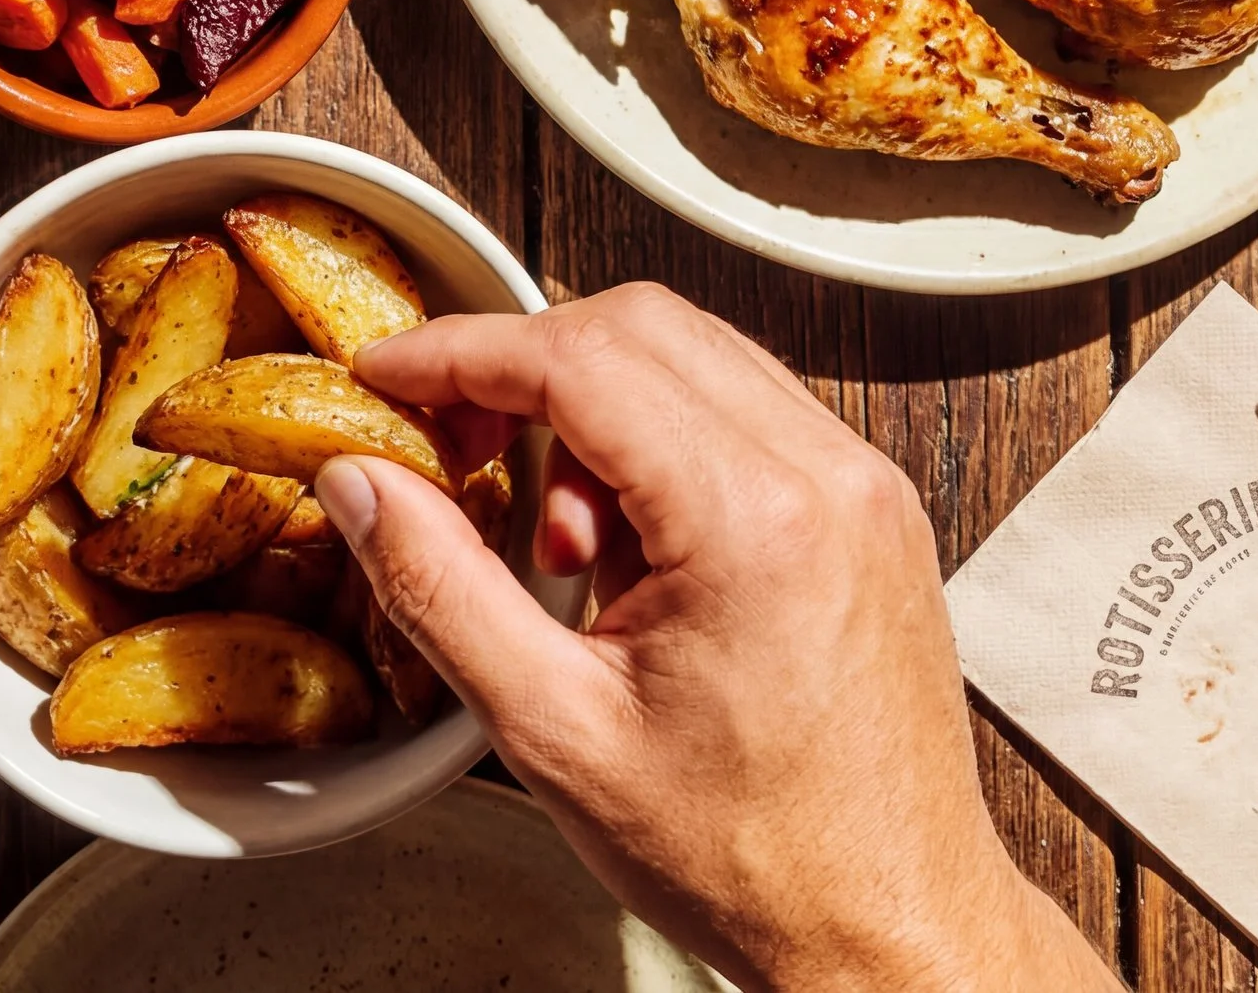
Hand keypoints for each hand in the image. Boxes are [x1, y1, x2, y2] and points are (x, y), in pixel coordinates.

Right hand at [310, 287, 1119, 992]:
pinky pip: (741, 406)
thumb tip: (362, 485)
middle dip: (522, 366)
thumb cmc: (751, 859)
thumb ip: (439, 589)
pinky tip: (626, 545)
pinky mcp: (869, 508)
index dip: (460, 351)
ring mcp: (860, 485)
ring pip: (691, 353)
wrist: (895, 938)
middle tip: (454, 443)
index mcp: (752, 520)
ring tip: (558, 541)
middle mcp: (825, 475)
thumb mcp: (554, 733)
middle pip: (636, 325)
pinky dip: (658, 436)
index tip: (388, 371)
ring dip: (592, 403)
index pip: (577, 356)